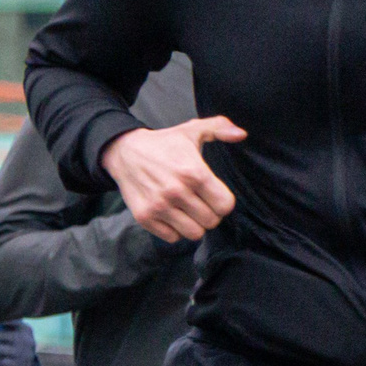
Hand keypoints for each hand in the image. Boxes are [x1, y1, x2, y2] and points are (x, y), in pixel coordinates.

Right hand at [103, 118, 244, 242]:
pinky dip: (176, 230)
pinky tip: (173, 215)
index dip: (224, 202)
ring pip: (194, 233)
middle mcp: (177, 192)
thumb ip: (220, 128)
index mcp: (194, 173)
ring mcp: (159, 206)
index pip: (225, 205)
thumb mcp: (192, 130)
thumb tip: (241, 134)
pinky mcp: (144, 217)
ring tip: (189, 211)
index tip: (215, 195)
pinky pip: (173, 238)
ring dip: (195, 224)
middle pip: (212, 221)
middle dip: (210, 213)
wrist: (124, 152)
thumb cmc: (164, 143)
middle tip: (201, 202)